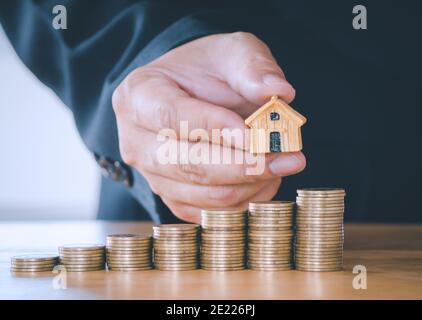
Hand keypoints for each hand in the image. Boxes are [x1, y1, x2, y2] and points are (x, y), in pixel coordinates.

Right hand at [112, 32, 305, 222]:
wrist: (192, 95)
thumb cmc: (207, 72)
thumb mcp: (232, 52)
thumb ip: (253, 68)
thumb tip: (279, 93)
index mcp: (138, 96)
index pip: (171, 116)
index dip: (214, 127)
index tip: (254, 135)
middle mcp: (136, 141)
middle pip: (186, 164)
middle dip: (242, 165)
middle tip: (288, 158)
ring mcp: (152, 175)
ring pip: (202, 195)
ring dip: (250, 185)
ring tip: (283, 164)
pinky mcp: (172, 197)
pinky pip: (208, 212)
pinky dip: (243, 201)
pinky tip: (266, 180)